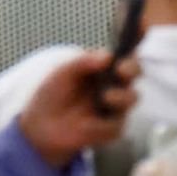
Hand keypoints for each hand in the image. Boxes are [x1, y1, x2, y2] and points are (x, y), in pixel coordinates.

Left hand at [18, 50, 137, 170]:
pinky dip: (102, 125)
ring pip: (131, 98)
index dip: (131, 49)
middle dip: (131, 70)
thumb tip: (107, 55)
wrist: (42, 124)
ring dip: (121, 97)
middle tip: (120, 71)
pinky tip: (85, 125)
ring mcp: (115, 106)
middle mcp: (114, 84)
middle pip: (134, 73)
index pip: (123, 54)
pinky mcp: (110, 129)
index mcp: (104, 66)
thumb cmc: (53, 92)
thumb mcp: (62, 73)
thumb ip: (83, 62)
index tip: (128, 47)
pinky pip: (116, 126)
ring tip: (106, 97)